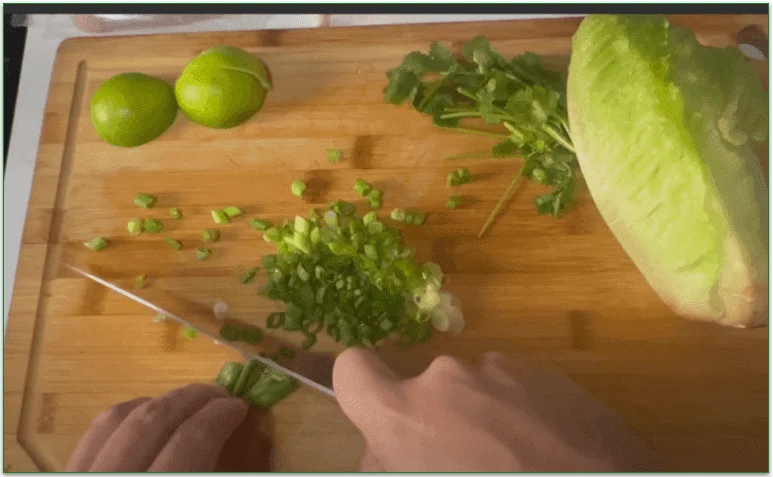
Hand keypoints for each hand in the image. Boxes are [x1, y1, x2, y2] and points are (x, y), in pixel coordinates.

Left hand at [66, 383, 270, 471]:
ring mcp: (80, 475)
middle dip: (191, 400)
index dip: (219, 417)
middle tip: (220, 397)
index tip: (239, 407)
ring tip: (185, 408)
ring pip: (113, 421)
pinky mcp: (66, 474)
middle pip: (151, 422)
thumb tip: (242, 433)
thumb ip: (220, 466)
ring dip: (156, 405)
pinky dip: (122, 421)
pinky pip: (91, 437)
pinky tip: (143, 425)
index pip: (189, 442)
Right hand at [333, 350, 663, 471]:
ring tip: (517, 465)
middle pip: (422, 391)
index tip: (378, 420)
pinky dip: (521, 417)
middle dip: (434, 426)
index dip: (359, 391)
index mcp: (407, 414)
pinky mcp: (552, 374)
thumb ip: (389, 464)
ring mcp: (505, 370)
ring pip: (473, 392)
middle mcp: (449, 377)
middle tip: (462, 468)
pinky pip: (515, 391)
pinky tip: (549, 457)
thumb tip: (382, 455)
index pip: (352, 369)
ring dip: (481, 422)